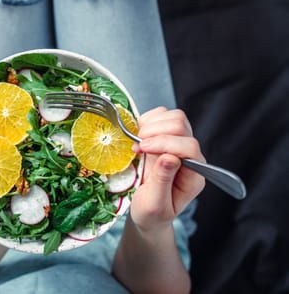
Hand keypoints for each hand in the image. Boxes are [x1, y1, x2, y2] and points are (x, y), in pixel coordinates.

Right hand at [130, 107, 205, 232]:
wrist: (147, 213)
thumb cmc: (152, 214)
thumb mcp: (154, 205)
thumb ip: (163, 182)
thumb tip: (168, 157)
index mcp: (193, 175)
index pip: (189, 146)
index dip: (165, 143)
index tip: (142, 149)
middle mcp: (190, 157)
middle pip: (181, 126)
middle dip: (156, 132)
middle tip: (138, 147)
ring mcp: (179, 144)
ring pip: (173, 117)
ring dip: (151, 125)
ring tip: (138, 142)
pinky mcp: (165, 136)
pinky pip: (160, 116)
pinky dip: (146, 121)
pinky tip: (138, 137)